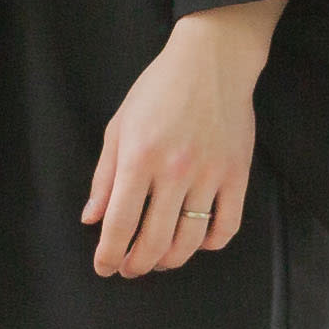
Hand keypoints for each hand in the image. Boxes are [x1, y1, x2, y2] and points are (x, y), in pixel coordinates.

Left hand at [84, 0, 284, 279]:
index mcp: (139, 158)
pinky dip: (210, 243)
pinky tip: (197, 240)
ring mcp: (210, 174)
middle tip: (129, 268)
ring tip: (159, 260)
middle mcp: (175, 171)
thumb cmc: (160, 88)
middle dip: (136, 265)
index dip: (108, 255)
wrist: (213, 60)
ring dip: (170, 260)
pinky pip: (227, 226)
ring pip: (190, 241)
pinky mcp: (237, 173)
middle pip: (154, 242)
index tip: (104, 266)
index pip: (119, 224)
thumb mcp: (119, 125)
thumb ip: (104, 175)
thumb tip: (92, 218)